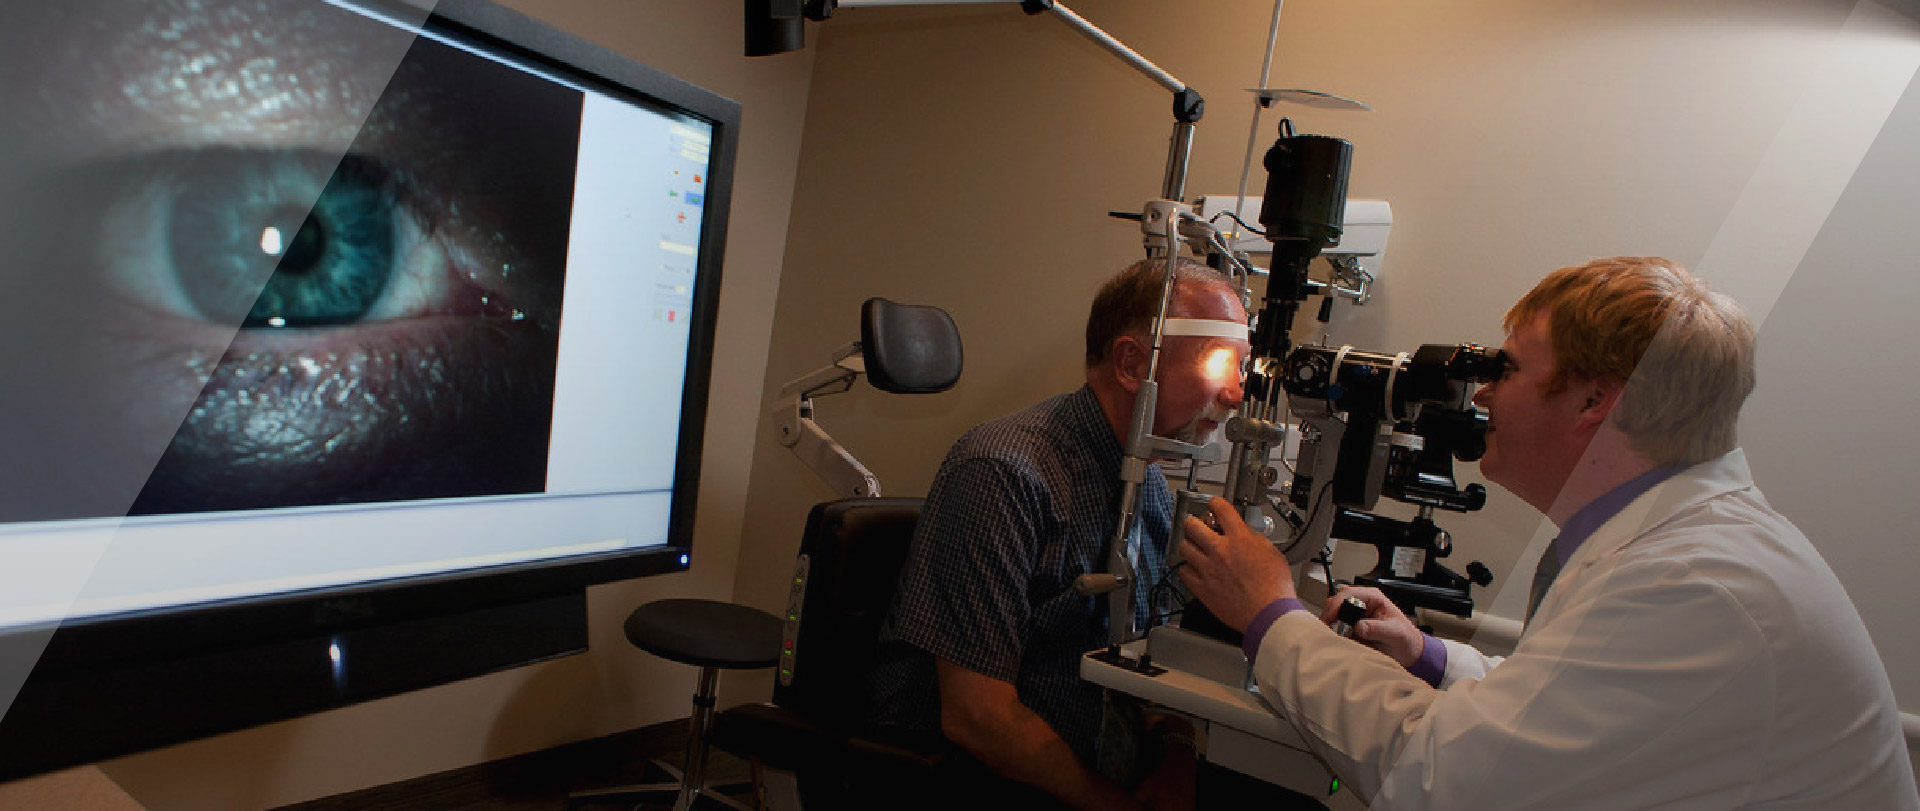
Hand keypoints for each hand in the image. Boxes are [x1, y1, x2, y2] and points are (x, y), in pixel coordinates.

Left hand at [1177, 497, 1294, 630]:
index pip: (1221, 510)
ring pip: (1185, 547)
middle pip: (1193, 525)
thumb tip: (1246, 535)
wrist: (1268, 614)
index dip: (1215, 503)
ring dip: (1189, 544)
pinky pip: (1184, 572)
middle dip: (1194, 522)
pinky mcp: (1202, 588)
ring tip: (1193, 546)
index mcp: (1240, 539)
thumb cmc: (1275, 589)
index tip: (1213, 504)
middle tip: (1196, 524)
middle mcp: (1220, 551)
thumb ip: (1255, 540)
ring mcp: (1208, 569)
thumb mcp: (1273, 554)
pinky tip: (1193, 569)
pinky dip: (1187, 568)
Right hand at [1321, 586, 1424, 666]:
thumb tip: (1359, 627)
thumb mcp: (1395, 632)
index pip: (1348, 594)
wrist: (1407, 652)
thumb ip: (1378, 629)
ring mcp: (1354, 616)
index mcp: (1373, 598)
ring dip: (1330, 624)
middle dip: (1330, 614)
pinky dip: (1333, 633)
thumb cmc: (1405, 638)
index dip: (1337, 605)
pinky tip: (1335, 640)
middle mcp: (1361, 604)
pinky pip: (1335, 627)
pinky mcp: (1350, 628)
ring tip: (1333, 635)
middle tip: (1329, 629)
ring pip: (1333, 613)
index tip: (1330, 618)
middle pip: (1336, 602)